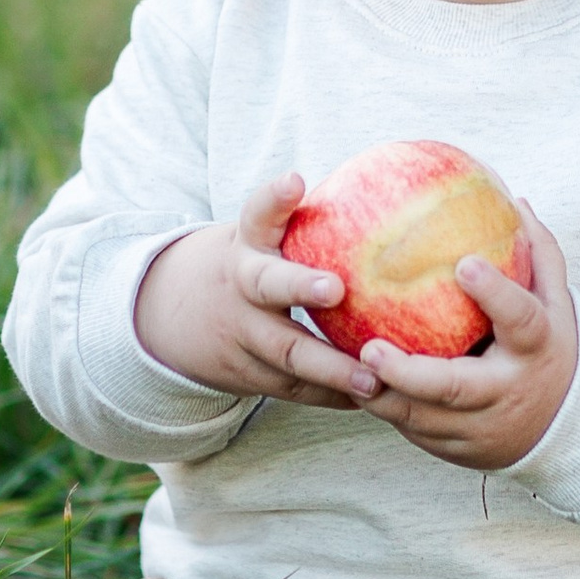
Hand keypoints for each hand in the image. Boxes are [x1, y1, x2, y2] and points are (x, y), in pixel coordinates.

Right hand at [132, 174, 380, 406]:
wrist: (176, 316)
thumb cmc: (254, 265)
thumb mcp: (264, 237)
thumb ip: (309, 219)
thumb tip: (403, 187)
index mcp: (249, 245)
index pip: (256, 213)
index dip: (274, 198)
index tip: (295, 180)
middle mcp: (243, 287)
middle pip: (267, 286)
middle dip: (300, 286)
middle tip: (336, 289)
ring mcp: (243, 334)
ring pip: (286, 352)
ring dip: (331, 367)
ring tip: (373, 378)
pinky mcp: (249, 374)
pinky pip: (295, 388)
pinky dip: (333, 395)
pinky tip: (374, 399)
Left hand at [351, 204, 576, 472]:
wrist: (568, 427)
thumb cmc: (549, 347)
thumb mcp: (556, 302)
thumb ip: (539, 254)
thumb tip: (517, 200)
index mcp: (535, 348)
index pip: (520, 320)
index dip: (495, 293)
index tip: (465, 264)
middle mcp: (507, 392)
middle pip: (454, 388)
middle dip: (409, 373)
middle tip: (369, 348)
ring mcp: (481, 428)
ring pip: (423, 419)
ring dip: (382, 396)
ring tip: (345, 367)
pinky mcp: (458, 449)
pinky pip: (414, 431)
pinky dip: (384, 409)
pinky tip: (352, 383)